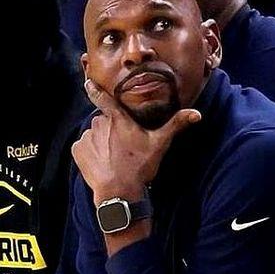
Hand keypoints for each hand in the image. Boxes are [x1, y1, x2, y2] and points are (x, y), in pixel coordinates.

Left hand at [71, 87, 200, 203]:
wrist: (118, 192)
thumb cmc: (139, 166)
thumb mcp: (160, 144)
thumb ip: (175, 125)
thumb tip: (196, 113)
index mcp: (118, 118)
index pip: (102, 97)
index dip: (94, 88)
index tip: (88, 81)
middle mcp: (99, 123)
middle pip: (103, 120)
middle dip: (110, 129)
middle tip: (122, 146)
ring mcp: (86, 137)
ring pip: (93, 134)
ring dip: (100, 141)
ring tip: (113, 157)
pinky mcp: (77, 151)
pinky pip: (83, 147)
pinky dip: (90, 152)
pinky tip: (102, 162)